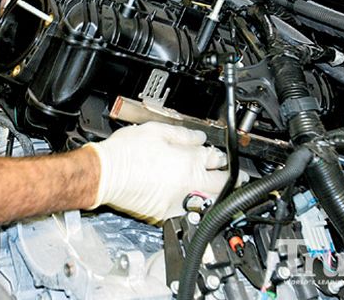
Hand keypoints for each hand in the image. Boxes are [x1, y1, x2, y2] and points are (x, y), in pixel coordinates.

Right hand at [86, 122, 227, 223]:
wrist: (105, 174)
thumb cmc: (125, 152)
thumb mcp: (156, 131)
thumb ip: (182, 134)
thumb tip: (198, 137)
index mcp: (189, 161)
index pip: (216, 158)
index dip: (221, 154)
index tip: (221, 155)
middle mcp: (188, 184)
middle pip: (222, 184)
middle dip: (233, 180)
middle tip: (238, 178)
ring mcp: (177, 201)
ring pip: (208, 202)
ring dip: (217, 195)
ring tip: (221, 192)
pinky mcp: (164, 213)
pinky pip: (187, 211)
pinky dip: (193, 206)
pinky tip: (194, 201)